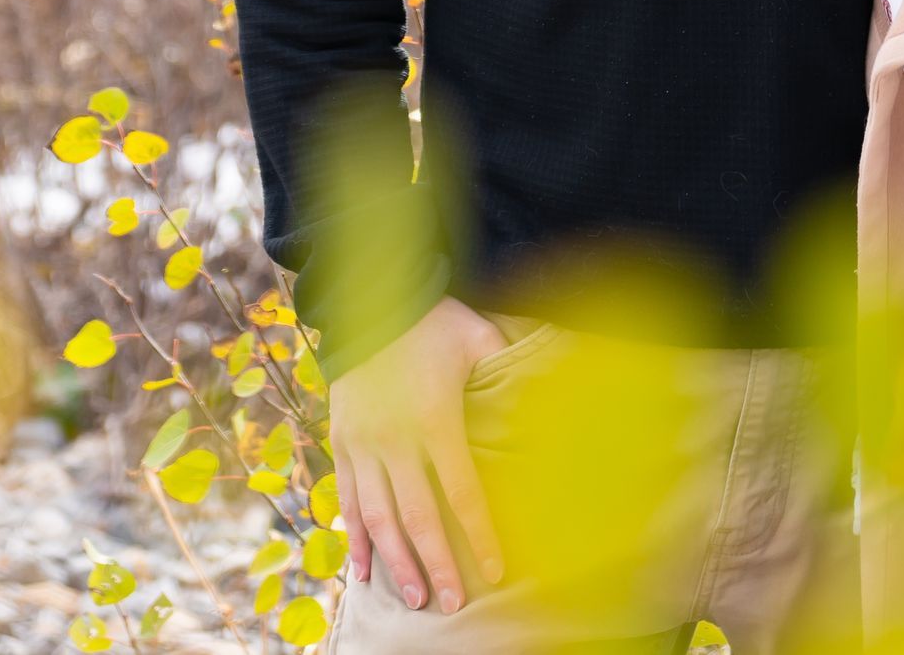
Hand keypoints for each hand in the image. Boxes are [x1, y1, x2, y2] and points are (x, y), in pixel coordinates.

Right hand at [331, 296, 508, 611]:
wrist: (369, 298)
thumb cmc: (432, 320)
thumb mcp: (476, 336)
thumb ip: (507, 361)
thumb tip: (559, 371)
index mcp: (436, 419)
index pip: (462, 491)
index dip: (479, 535)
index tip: (496, 570)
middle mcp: (397, 440)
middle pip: (418, 516)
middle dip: (436, 564)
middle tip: (450, 604)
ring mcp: (365, 443)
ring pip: (379, 516)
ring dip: (396, 561)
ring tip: (412, 597)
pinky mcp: (343, 441)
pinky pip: (348, 498)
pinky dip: (355, 536)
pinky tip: (363, 570)